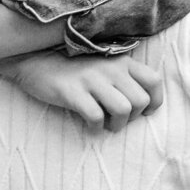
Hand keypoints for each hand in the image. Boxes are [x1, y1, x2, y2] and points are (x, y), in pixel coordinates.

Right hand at [1, 53, 163, 130]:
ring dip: (116, 125)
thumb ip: (122, 77)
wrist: (35, 61)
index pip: (154, 81)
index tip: (142, 113)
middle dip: (132, 119)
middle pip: (140, 101)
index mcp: (121, 61)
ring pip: (123, 110)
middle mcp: (110, 68)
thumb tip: (140, 103)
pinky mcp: (73, 92)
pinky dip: (95, 128)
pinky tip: (88, 126)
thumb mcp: (102, 66)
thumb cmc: (72, 69)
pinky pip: (96, 116)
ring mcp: (91, 80)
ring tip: (105, 126)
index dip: (154, 102)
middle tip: (116, 121)